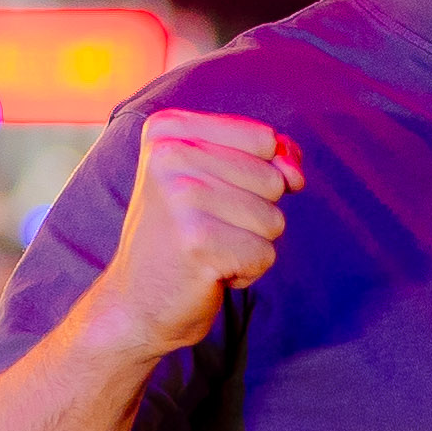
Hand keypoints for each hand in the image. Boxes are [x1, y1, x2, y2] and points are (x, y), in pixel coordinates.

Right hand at [85, 110, 298, 354]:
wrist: (136, 303)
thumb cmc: (183, 235)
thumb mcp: (215, 178)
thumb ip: (267, 158)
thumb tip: (295, 173)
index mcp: (169, 128)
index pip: (265, 138)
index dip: (259, 175)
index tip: (213, 196)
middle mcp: (170, 153)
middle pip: (272, 179)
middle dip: (253, 214)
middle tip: (204, 229)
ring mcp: (182, 196)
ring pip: (273, 218)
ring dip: (250, 244)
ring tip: (206, 249)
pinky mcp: (198, 241)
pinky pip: (265, 254)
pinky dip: (246, 271)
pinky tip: (208, 271)